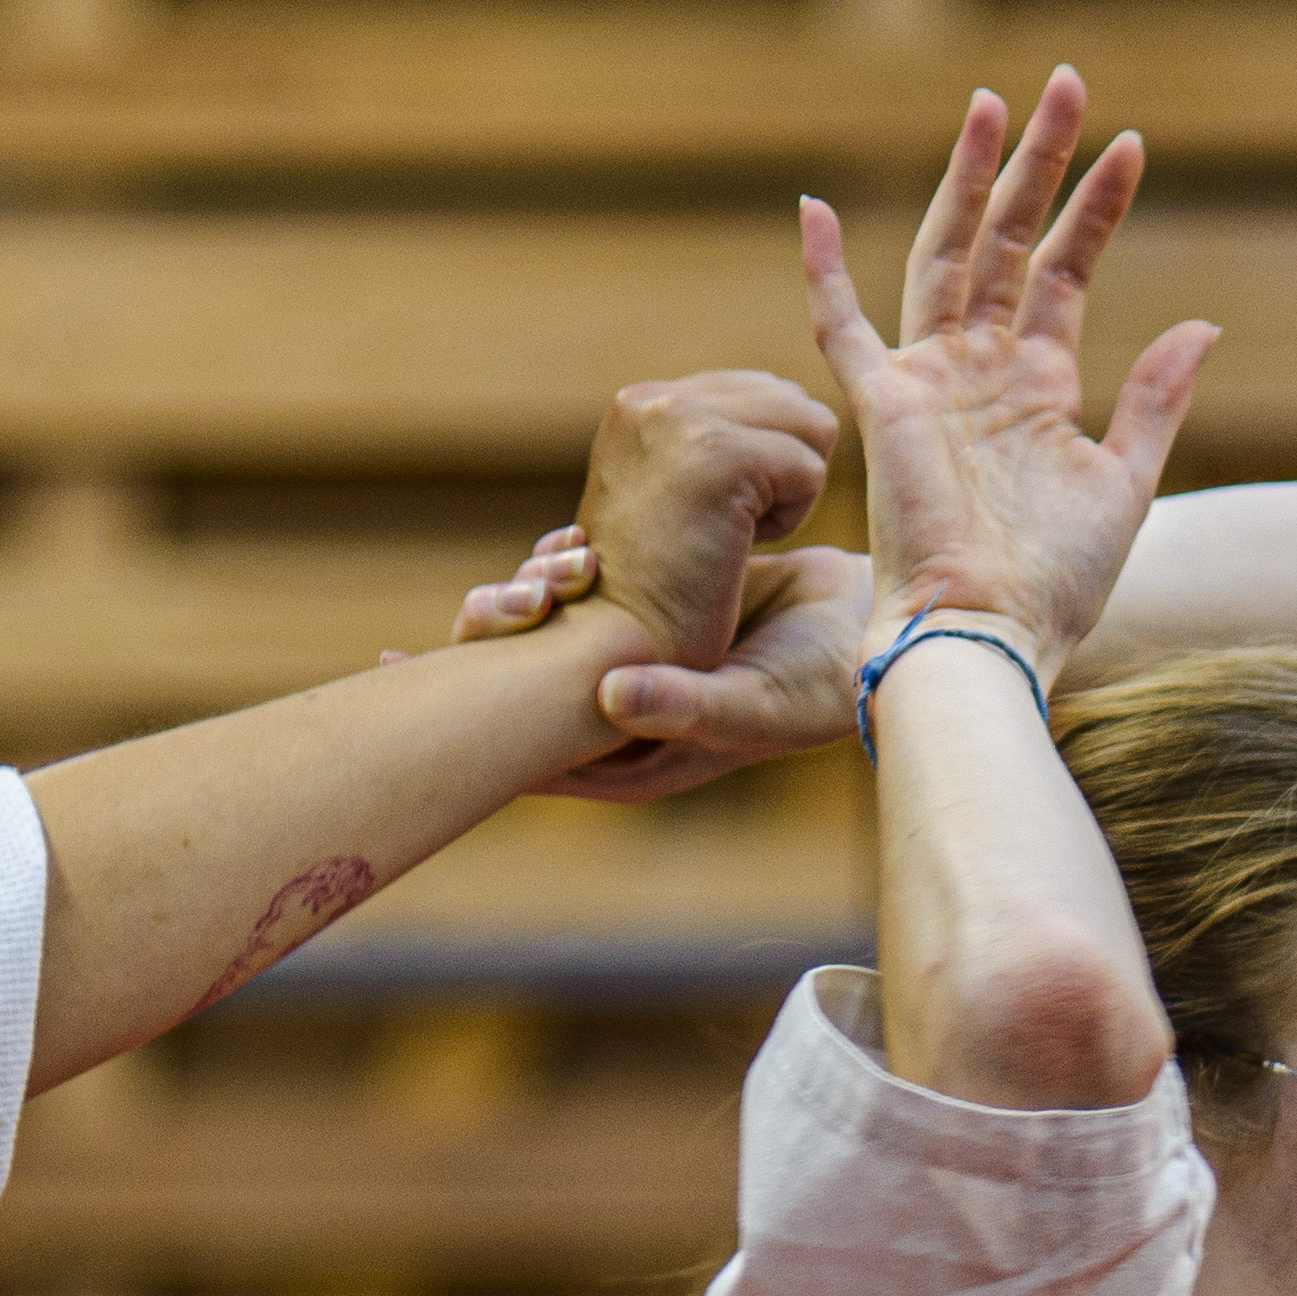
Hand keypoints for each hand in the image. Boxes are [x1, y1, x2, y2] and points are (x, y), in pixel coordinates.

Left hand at [467, 537, 879, 801]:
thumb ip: (688, 707)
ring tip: (534, 568)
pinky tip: (572, 538)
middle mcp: (622, 713)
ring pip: (556, 633)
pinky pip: (594, 589)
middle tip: (487, 606)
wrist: (875, 634)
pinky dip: (576, 563)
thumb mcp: (759, 702)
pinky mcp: (651, 605)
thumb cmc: (825, 685)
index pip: (532, 755)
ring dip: (533, 595)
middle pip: (528, 693)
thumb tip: (607, 697)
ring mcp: (634, 656)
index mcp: (632, 756)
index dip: (479, 721)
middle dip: (497, 646)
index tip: (420, 667)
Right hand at [569, 369, 838, 677]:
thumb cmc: (653, 594)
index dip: (762, 464)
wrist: (614, 649)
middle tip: (721, 532)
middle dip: (781, 470)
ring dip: (788, 493)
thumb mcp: (670, 494)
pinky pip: (811, 469)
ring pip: (811, 427)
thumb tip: (791, 408)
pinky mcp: (720, 455)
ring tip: (727, 537)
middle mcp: (657, 398)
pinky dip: (790, 520)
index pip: (762, 392)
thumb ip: (708, 444)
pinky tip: (734, 550)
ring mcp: (685, 421)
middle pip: (793, 402)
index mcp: (642, 403)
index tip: (709, 518)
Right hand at [805, 69, 1213, 657]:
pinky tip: (811, 206)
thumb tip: (1204, 323)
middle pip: (1006, 240)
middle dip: (1036, 163)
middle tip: (1065, 84)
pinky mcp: (884, 404)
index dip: (1096, 208)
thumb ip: (1157, 399)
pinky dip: (822, 271)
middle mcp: (980, 372)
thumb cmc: (1056, 585)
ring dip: (969, 177)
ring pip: (947, 253)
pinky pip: (840, 327)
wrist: (993, 637)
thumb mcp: (1127, 482)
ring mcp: (931, 381)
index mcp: (1036, 389)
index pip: (1065, 271)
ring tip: (998, 102)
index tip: (1129, 147)